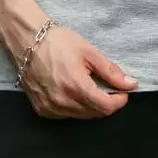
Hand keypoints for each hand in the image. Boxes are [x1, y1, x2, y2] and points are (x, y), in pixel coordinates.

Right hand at [21, 25, 137, 119]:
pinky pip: (66, 115)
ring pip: (81, 116)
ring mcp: (50, 108)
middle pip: (95, 114)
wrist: (26, 40)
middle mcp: (62, 102)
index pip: (106, 107)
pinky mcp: (42, 109)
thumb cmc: (58, 42)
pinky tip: (74, 92)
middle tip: (107, 87)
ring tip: (89, 87)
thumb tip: (131, 84)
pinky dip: (75, 107)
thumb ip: (111, 71)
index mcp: (76, 87)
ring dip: (91, 106)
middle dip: (106, 103)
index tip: (122, 92)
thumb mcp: (89, 52)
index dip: (119, 101)